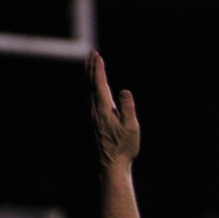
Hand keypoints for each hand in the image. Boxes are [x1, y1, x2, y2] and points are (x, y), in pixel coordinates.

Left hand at [86, 50, 139, 168]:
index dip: (98, 69)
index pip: (99, 84)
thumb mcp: (131, 128)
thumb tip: (125, 91)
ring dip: (87, 76)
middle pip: (90, 84)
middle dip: (91, 68)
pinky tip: (89, 88)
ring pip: (86, 90)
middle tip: (92, 54)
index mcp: (103, 109)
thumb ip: (128, 108)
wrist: (111, 163)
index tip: (98, 55)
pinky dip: (87, 87)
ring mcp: (92, 116)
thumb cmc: (124, 146)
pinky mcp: (93, 121)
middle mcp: (94, 110)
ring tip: (88, 66)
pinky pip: (87, 98)